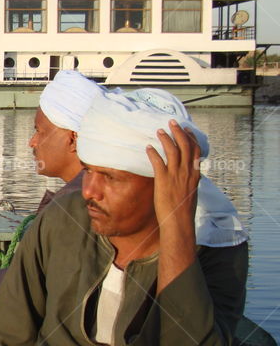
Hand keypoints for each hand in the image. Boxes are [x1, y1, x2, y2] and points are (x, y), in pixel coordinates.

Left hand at [146, 120, 199, 234]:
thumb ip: (189, 182)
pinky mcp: (164, 180)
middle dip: (179, 132)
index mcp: (195, 175)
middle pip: (185, 146)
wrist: (179, 222)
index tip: (187, 129)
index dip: (191, 138)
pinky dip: (153, 153)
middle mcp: (187, 172)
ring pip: (173, 151)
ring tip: (159, 130)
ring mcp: (176, 176)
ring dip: (166, 138)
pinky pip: (158, 162)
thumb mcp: (190, 193)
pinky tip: (148, 147)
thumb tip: (187, 177)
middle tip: (172, 122)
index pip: (196, 151)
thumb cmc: (183, 211)